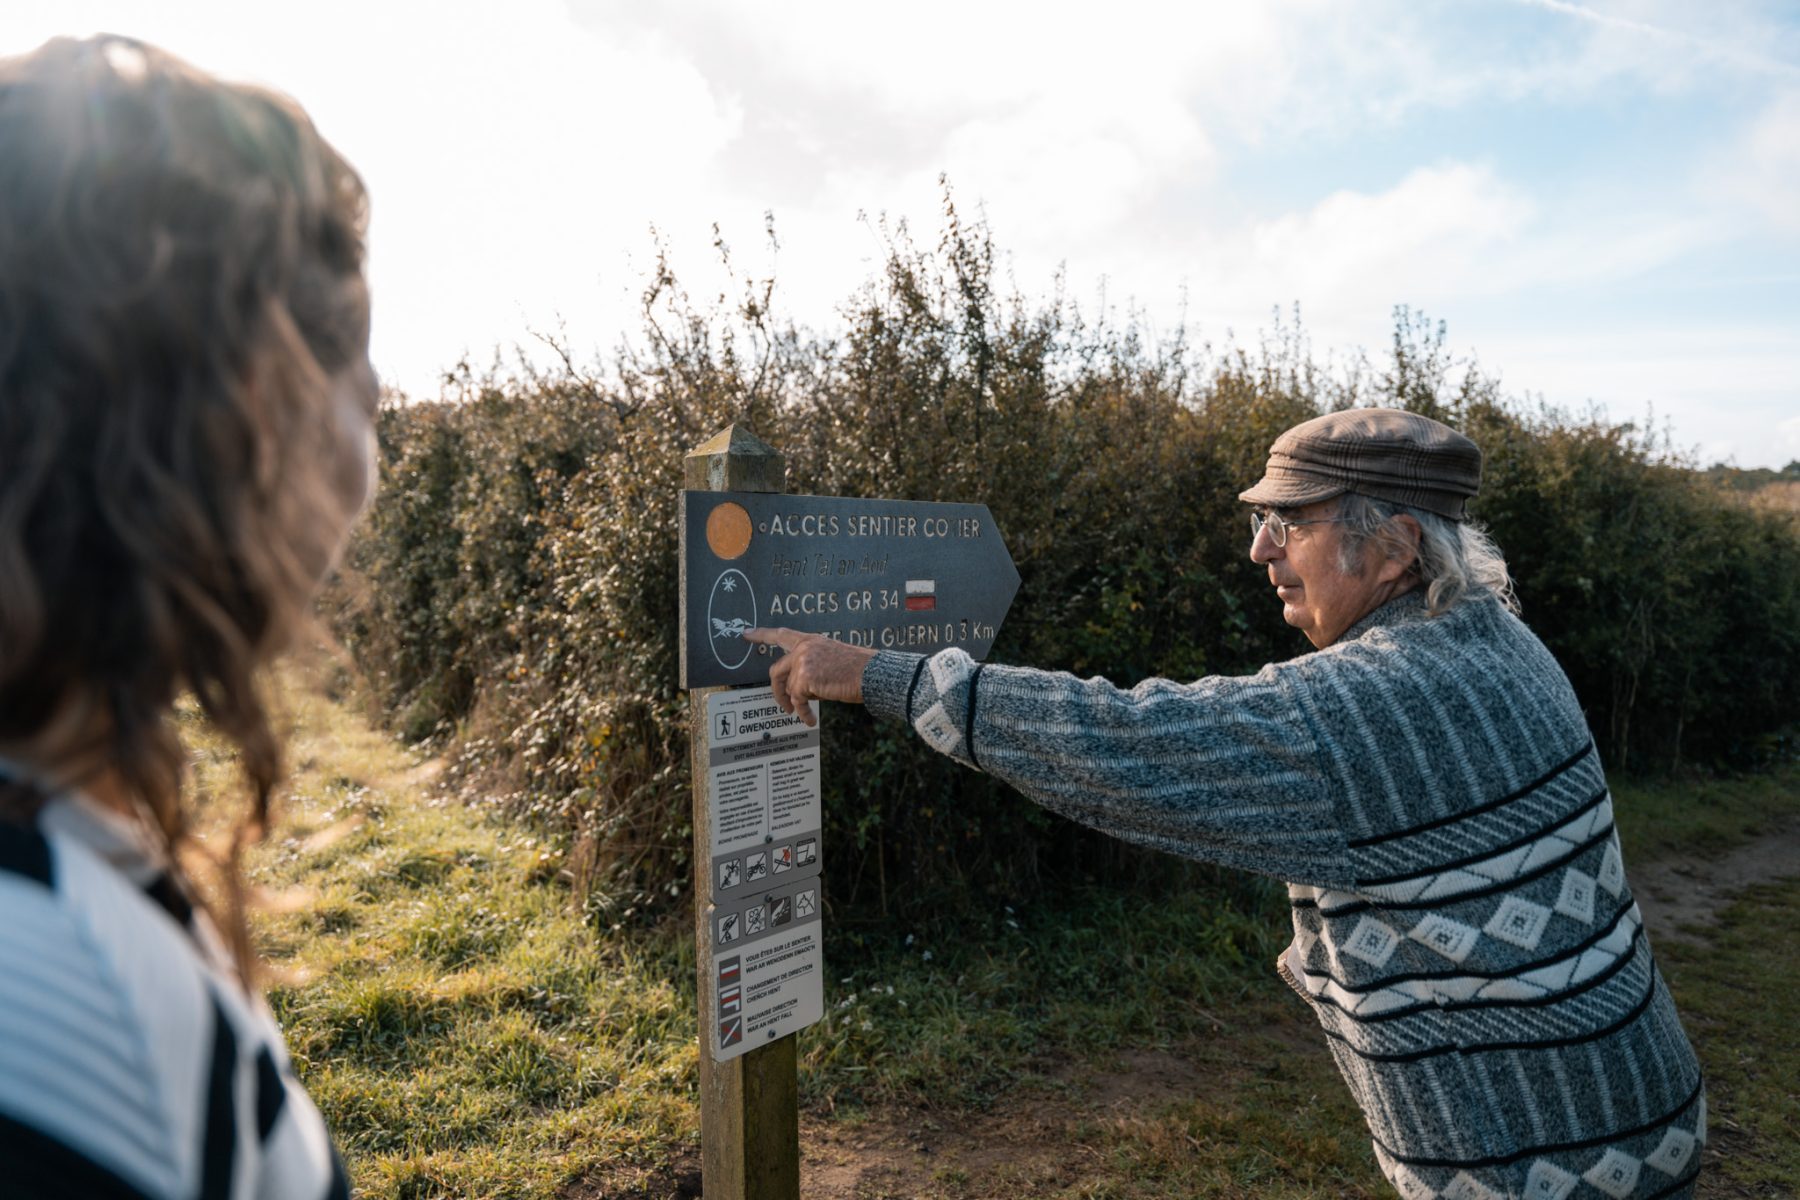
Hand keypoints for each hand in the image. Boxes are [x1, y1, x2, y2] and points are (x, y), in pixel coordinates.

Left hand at [742, 627, 874, 726]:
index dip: (761, 635)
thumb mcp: (832, 658)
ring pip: (790, 690)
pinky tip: (810, 720)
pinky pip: (798, 701)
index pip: (781, 635)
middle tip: (783, 705)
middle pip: (776, 670)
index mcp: (810, 641)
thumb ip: (812, 664)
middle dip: (777, 690)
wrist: (871, 673)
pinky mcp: (805, 678)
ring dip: (799, 703)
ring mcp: (803, 662)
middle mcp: (804, 648)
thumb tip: (799, 687)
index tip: (746, 633)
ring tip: (808, 713)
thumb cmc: (858, 669)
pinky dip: (803, 713)